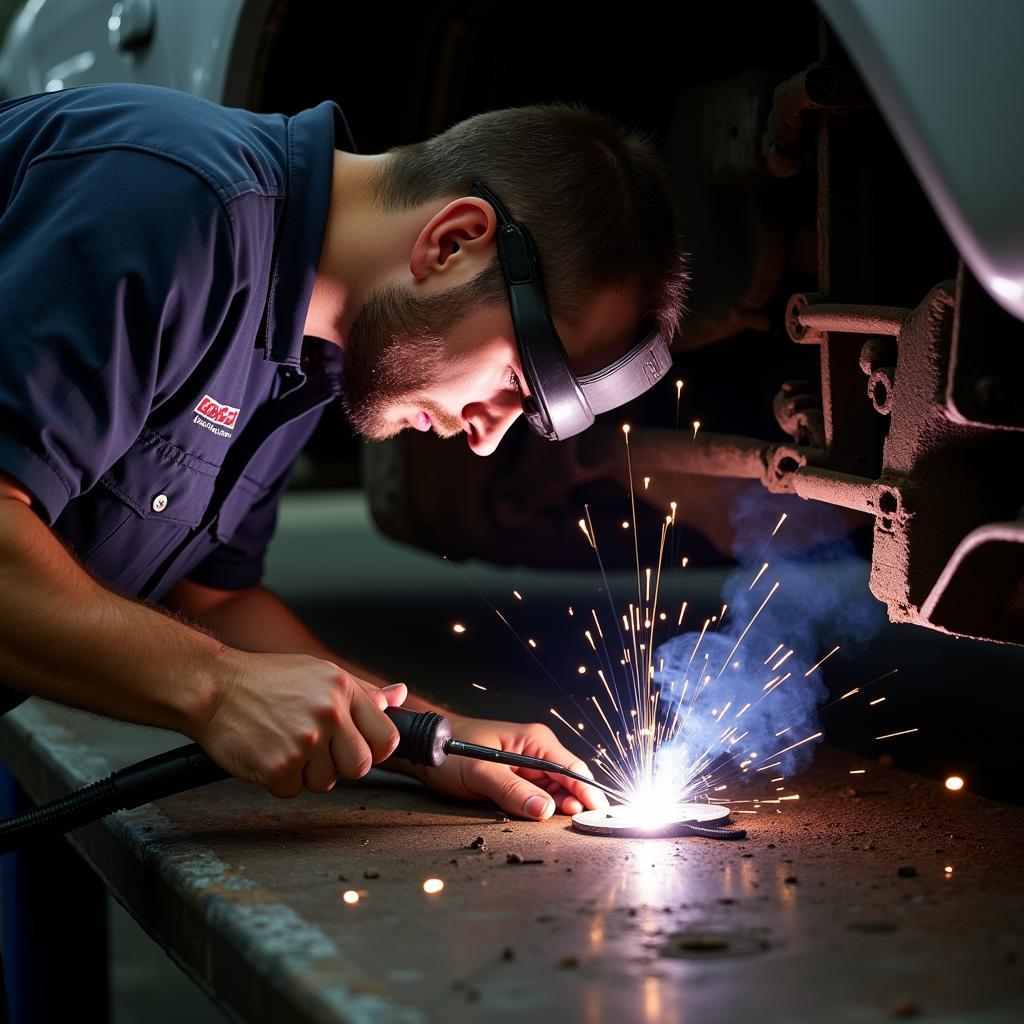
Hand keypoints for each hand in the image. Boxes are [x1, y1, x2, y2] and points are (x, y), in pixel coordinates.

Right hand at [195, 650, 406, 797]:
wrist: (213, 687)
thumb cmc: (266, 679)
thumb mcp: (320, 673)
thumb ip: (362, 691)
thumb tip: (398, 696)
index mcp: (342, 690)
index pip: (387, 738)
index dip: (376, 749)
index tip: (362, 747)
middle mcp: (328, 714)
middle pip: (361, 767)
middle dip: (341, 764)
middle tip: (317, 749)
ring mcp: (304, 742)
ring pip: (327, 782)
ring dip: (307, 773)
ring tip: (286, 743)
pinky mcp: (278, 766)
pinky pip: (293, 791)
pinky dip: (280, 779)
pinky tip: (268, 752)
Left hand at [403, 715, 609, 819]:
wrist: (425, 748)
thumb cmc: (448, 749)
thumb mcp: (478, 772)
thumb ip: (511, 791)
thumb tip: (544, 810)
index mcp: (534, 741)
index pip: (572, 768)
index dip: (588, 793)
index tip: (599, 814)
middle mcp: (536, 752)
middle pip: (569, 783)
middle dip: (577, 805)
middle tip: (584, 828)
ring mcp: (528, 767)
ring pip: (556, 793)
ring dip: (561, 811)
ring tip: (569, 829)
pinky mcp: (518, 780)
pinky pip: (539, 798)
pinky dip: (545, 812)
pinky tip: (548, 824)